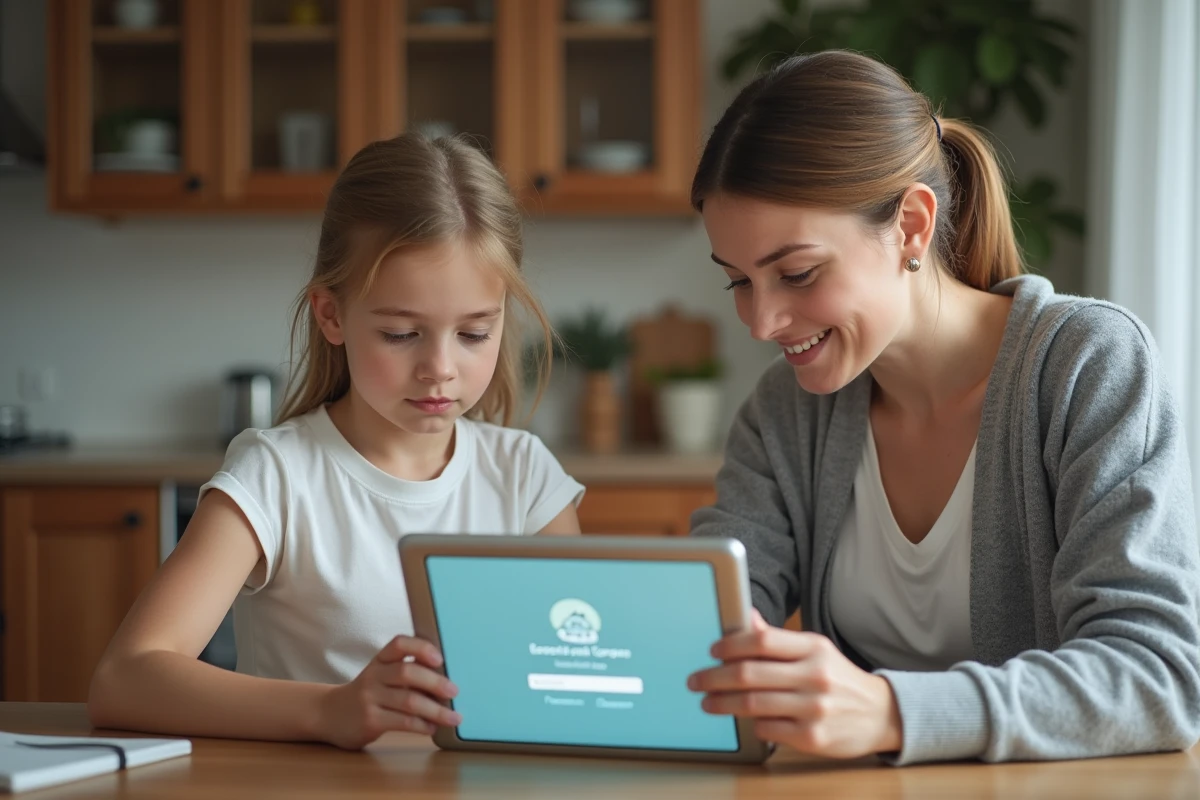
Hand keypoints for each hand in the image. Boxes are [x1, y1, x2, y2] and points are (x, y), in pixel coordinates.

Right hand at [317, 635, 460, 748]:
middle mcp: (373, 675)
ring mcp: (369, 698)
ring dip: (436, 710)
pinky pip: (401, 722)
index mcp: (380, 659)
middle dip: (435, 682)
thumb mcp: (381, 675)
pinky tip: (432, 728)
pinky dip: (421, 725)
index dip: (421, 648)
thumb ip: (407, 673)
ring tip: (453, 717)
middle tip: (454, 691)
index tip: (439, 658)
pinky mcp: (369, 720)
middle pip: (407, 673)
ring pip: (408, 701)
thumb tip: (447, 681)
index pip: (399, 644)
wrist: (330, 714)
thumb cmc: (368, 693)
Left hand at [688, 610, 902, 758]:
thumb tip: (747, 618)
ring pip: (752, 704)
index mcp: (813, 647)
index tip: (712, 651)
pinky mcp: (813, 737)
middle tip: (696, 680)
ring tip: (708, 702)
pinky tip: (744, 720)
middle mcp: (814, 676)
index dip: (729, 645)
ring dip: (721, 703)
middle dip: (714, 677)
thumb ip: (778, 639)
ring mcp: (814, 708)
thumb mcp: (815, 650)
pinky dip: (750, 724)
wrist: (880, 714)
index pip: (760, 640)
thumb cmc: (838, 678)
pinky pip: (767, 729)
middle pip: (749, 674)